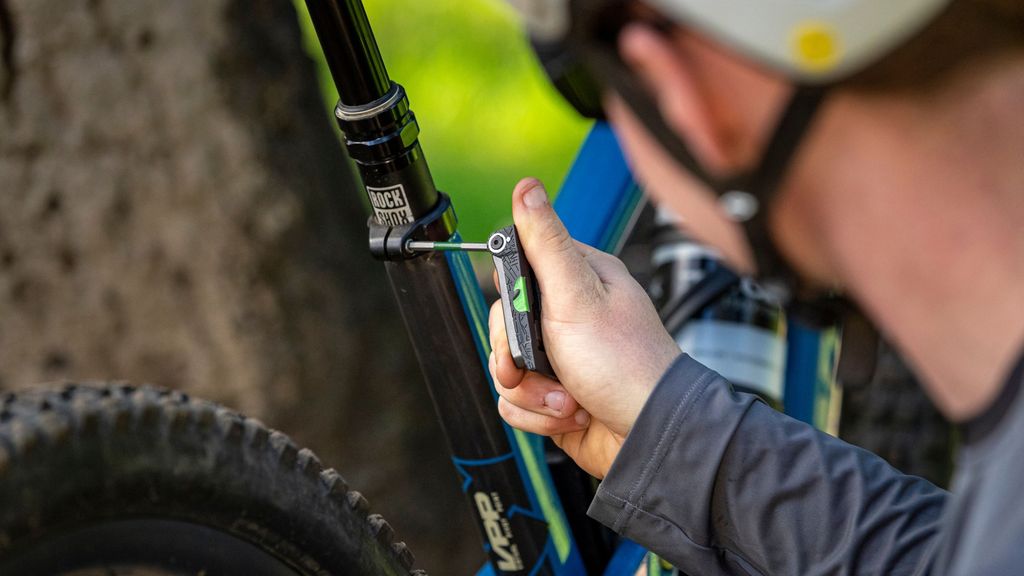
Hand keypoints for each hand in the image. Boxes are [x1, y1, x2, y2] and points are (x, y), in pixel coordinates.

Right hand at [488, 178, 680, 477]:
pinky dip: (537, 416)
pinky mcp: (554, 396)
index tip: (519, 316)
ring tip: (567, 398)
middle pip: (503, 327)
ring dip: (531, 393)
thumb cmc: (625, 363)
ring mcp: (561, 359)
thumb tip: (527, 188)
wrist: (650, 435)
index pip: (516, 272)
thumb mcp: (577, 294)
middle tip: (537, 365)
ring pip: (506, 369)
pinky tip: (569, 414)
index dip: (508, 300)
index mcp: (577, 281)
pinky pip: (516, 403)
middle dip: (514, 357)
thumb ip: (545, 241)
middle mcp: (568, 318)